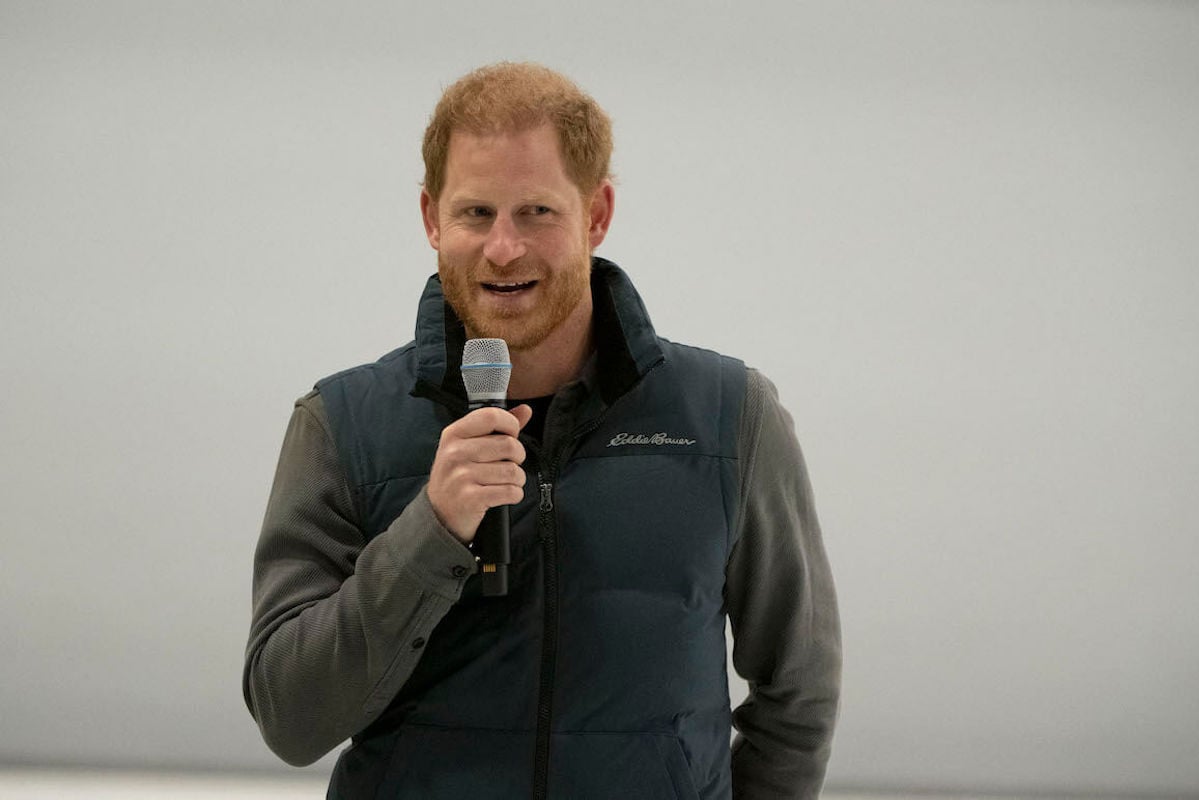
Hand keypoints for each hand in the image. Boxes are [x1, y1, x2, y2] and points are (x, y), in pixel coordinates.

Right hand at [427, 404, 532, 542]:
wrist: (439, 514)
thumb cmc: (458, 476)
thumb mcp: (468, 447)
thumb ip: (497, 427)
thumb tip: (526, 410)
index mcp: (454, 434)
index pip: (491, 416)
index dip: (510, 424)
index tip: (511, 435)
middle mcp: (455, 453)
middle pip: (508, 444)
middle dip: (518, 457)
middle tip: (509, 464)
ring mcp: (461, 476)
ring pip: (513, 470)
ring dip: (517, 479)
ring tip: (506, 482)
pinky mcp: (471, 499)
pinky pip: (510, 491)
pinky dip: (515, 494)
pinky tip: (505, 495)